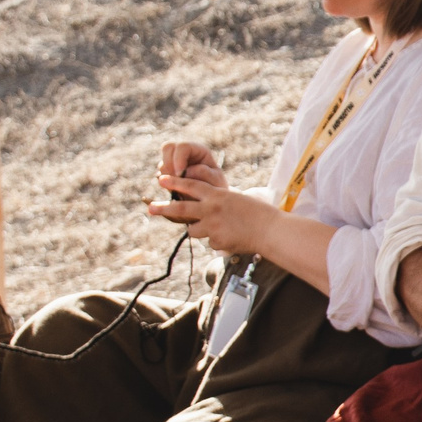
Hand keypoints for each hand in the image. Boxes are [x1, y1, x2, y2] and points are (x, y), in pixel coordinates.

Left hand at [149, 173, 277, 255]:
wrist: (271, 231)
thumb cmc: (260, 214)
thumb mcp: (237, 200)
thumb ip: (218, 203)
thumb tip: (204, 212)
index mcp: (216, 195)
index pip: (190, 185)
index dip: (175, 182)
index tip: (161, 179)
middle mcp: (211, 209)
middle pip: (180, 208)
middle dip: (163, 208)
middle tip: (150, 208)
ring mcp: (212, 227)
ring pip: (192, 230)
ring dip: (198, 229)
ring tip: (214, 228)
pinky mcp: (216, 242)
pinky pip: (211, 242)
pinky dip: (218, 241)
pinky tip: (233, 238)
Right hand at [159, 140, 229, 192]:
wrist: (213, 202)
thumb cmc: (217, 188)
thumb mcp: (216, 180)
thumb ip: (204, 173)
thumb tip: (186, 172)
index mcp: (199, 150)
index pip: (183, 146)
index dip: (178, 159)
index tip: (180, 175)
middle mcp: (185, 153)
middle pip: (168, 148)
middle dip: (169, 165)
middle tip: (176, 181)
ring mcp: (175, 163)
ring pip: (163, 164)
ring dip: (168, 177)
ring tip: (181, 189)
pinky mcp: (169, 174)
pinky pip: (161, 177)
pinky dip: (167, 185)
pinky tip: (178, 192)